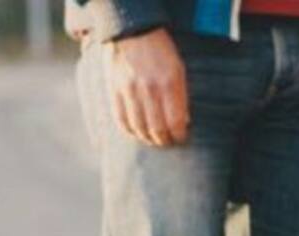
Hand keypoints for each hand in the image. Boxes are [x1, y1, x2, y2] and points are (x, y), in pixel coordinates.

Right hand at [104, 28, 189, 146]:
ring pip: (139, 128)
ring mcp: (130, 91)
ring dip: (147, 138)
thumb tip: (183, 121)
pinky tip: (136, 133)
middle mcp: (150, 89)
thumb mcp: (178, 68)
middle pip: (158, 129)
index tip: (180, 138)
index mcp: (169, 83)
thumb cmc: (160, 50)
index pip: (176, 121)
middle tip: (167, 141)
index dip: (179, 135)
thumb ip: (180, 95)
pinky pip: (122, 120)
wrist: (132, 31)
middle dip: (164, 140)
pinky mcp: (115, 91)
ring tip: (152, 139)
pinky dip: (130, 131)